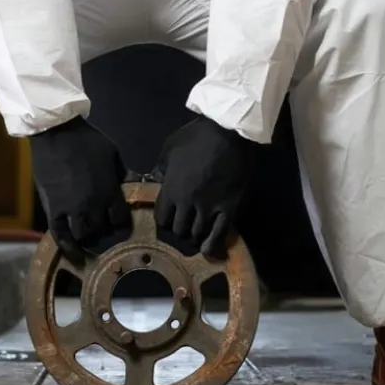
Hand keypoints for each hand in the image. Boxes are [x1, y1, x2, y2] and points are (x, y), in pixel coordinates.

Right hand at [29, 117, 130, 261]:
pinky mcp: (52, 209)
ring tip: (89, 238)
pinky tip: (74, 256)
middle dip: (104, 232)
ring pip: (82, 236)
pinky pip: (59, 235)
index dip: (121, 223)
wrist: (56, 133)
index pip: (121, 220)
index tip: (120, 222)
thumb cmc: (86, 140)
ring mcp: (70, 209)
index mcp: (109, 191)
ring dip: (87, 238)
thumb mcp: (113, 153)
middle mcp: (92, 205)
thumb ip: (125, 173)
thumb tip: (138, 184)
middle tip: (104, 231)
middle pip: (102, 231)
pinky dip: (67, 248)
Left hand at [152, 116, 258, 256]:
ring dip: (195, 237)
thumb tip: (156, 179)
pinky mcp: (228, 209)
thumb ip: (161, 167)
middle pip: (178, 230)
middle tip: (184, 227)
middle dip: (179, 230)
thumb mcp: (170, 148)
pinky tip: (209, 251)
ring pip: (197, 234)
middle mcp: (188, 203)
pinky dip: (213, 245)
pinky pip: (220, 233)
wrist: (228, 133)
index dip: (164, 220)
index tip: (169, 218)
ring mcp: (209, 208)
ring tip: (196, 235)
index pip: (161, 218)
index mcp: (171, 189)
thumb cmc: (196, 137)